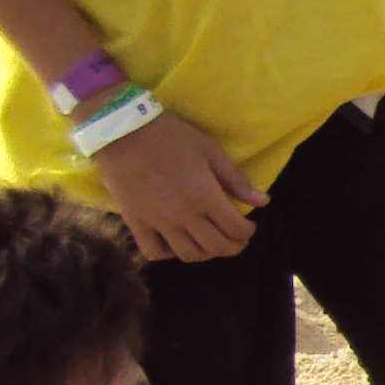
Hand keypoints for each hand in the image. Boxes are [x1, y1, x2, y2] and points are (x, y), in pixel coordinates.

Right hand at [96, 113, 264, 260]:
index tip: (248, 226)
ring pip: (188, 255)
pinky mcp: (135, 222)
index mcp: (205, 196)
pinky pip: (154, 253)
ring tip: (208, 241)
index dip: (247, 232)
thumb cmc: (170, 135)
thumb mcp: (210, 151)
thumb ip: (236, 180)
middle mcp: (183, 215)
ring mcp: (158, 222)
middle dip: (233, 247)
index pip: (236, 229)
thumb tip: (264, 202)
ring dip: (205, 253)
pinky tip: (175, 242)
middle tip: (235, 239)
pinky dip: (169, 254)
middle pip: (216, 248)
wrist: (121, 129)